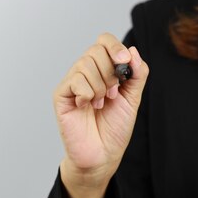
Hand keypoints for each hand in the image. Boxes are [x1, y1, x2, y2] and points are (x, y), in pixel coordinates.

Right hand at [53, 33, 149, 186]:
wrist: (103, 155)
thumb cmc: (115, 128)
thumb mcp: (133, 98)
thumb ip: (137, 74)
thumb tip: (133, 50)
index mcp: (102, 70)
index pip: (104, 41)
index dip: (115, 47)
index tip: (125, 61)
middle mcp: (85, 72)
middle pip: (95, 50)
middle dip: (110, 72)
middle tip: (113, 93)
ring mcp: (72, 83)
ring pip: (85, 64)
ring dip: (100, 86)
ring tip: (100, 104)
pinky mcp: (61, 95)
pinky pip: (75, 80)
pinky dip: (87, 93)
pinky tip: (87, 107)